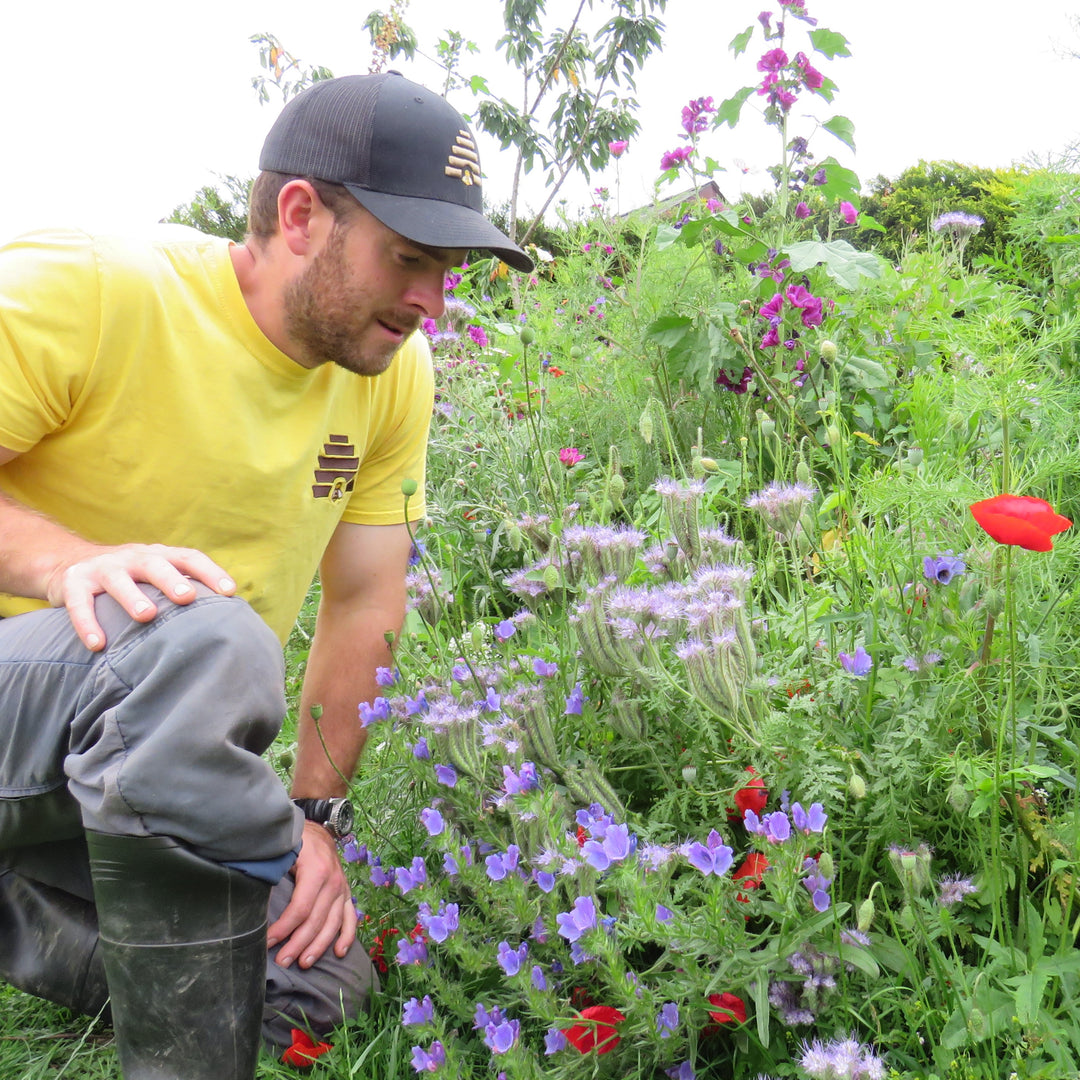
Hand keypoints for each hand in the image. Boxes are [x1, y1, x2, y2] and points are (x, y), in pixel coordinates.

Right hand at [43, 543, 236, 650]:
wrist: (69, 563)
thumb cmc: (130, 578)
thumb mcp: (155, 575)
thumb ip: (182, 588)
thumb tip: (226, 619)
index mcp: (158, 555)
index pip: (189, 558)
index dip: (210, 572)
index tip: (229, 592)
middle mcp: (133, 557)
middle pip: (155, 564)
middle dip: (172, 580)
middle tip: (187, 597)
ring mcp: (102, 568)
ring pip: (118, 580)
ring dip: (133, 596)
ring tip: (146, 616)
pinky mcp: (74, 583)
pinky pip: (80, 604)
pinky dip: (87, 624)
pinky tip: (97, 645)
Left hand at [266, 821, 356, 969]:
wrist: (318, 829)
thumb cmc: (295, 841)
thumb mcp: (283, 850)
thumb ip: (272, 872)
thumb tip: (254, 899)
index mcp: (316, 871)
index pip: (300, 909)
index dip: (283, 929)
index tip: (267, 942)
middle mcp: (333, 882)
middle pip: (316, 921)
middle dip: (298, 944)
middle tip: (283, 961)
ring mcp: (342, 888)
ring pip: (333, 924)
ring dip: (319, 946)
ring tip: (303, 963)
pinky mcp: (346, 892)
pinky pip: (350, 917)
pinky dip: (347, 936)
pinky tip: (339, 952)